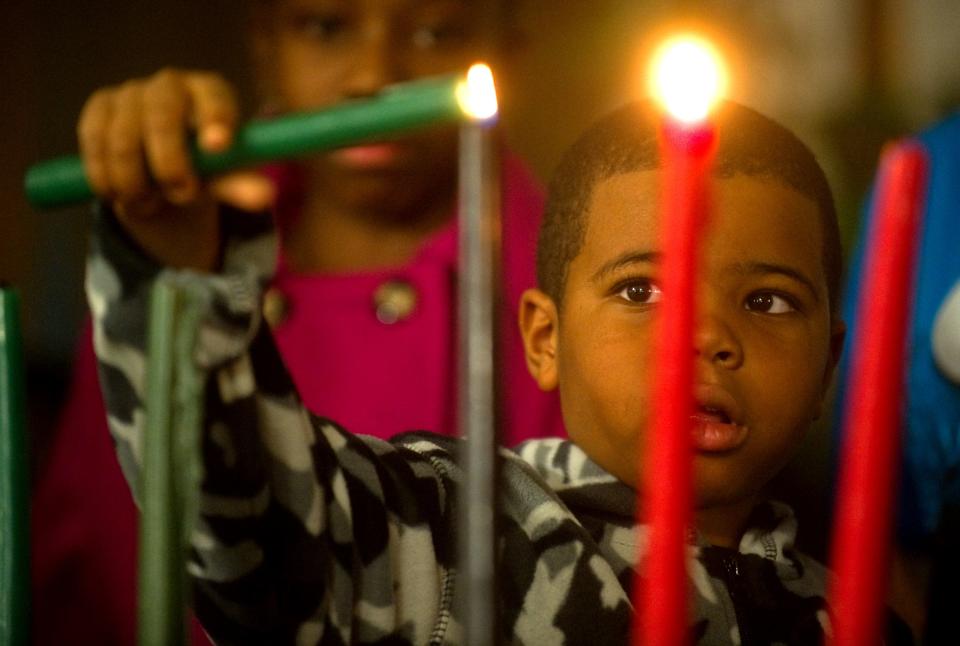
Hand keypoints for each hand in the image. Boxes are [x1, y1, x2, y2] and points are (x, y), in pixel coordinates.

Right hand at [77, 68, 274, 270]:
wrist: (159, 169)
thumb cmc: (203, 167)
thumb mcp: (224, 178)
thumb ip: (240, 184)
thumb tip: (265, 196)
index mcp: (211, 92)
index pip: (215, 97)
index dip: (216, 118)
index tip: (218, 148)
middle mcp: (170, 83)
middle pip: (162, 117)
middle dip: (170, 165)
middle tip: (181, 196)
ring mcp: (131, 92)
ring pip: (123, 140)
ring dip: (135, 183)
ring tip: (149, 204)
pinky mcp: (100, 107)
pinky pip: (94, 144)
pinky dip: (105, 177)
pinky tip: (119, 194)